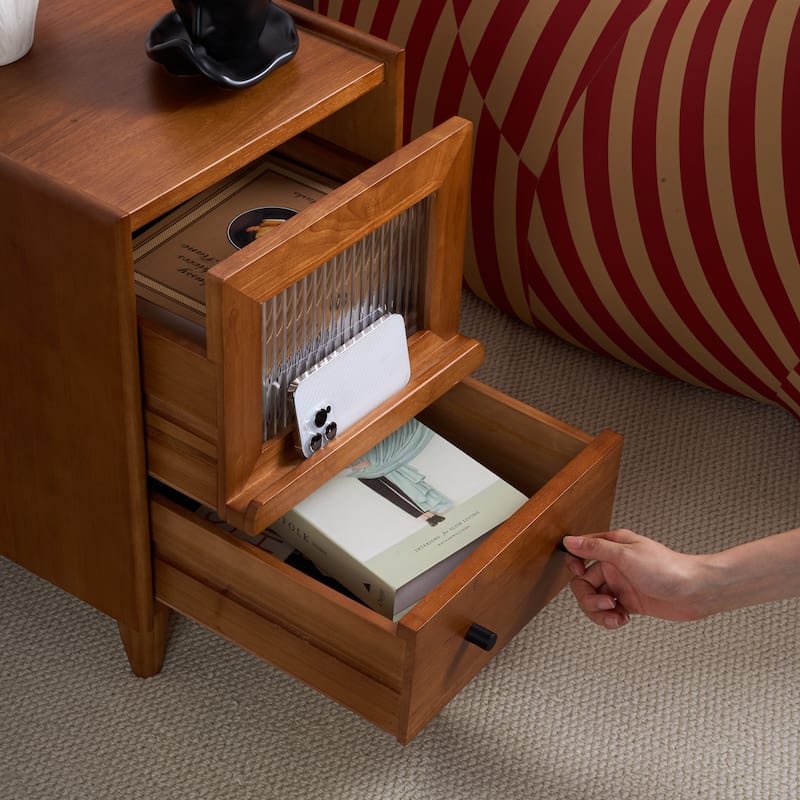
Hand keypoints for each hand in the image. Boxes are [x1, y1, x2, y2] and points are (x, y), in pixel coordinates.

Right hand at [562, 529, 704, 628]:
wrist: (696, 591)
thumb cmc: (668, 568)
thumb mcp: (626, 555)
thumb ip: (595, 549)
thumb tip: (569, 541)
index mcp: (612, 547)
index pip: (581, 553)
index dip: (575, 566)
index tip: (580, 575)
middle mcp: (614, 565)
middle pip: (584, 583)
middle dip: (589, 598)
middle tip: (605, 604)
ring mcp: (621, 585)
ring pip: (594, 600)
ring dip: (600, 612)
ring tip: (616, 616)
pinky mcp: (629, 602)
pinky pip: (608, 612)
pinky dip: (610, 619)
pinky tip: (623, 619)